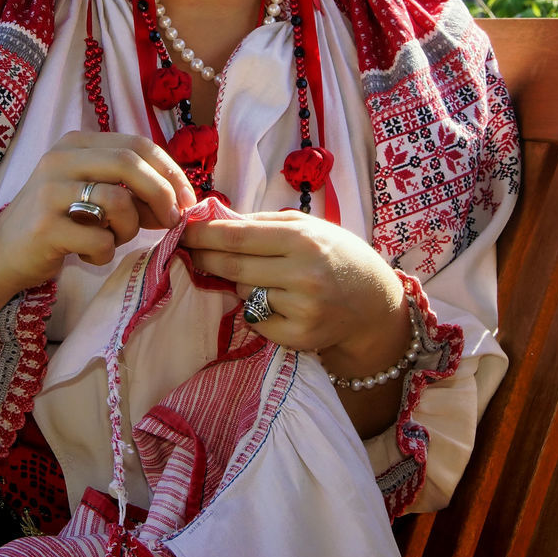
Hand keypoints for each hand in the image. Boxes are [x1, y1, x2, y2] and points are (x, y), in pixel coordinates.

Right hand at [0, 131, 197, 298]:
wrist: (2, 253)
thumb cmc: (56, 222)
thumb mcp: (92, 196)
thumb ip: (131, 192)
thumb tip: (181, 202)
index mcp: (76, 143)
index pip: (137, 144)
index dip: (170, 171)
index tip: (187, 199)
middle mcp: (60, 159)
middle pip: (130, 163)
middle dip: (162, 194)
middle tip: (172, 222)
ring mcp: (49, 191)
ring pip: (118, 203)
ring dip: (130, 229)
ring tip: (113, 239)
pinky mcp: (45, 227)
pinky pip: (100, 240)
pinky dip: (105, 254)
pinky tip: (88, 256)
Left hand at [180, 211, 409, 374]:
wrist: (375, 303)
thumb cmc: (338, 256)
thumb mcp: (310, 226)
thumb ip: (265, 223)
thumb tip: (218, 219)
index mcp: (303, 239)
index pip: (238, 236)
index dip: (204, 233)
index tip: (182, 229)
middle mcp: (302, 274)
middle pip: (232, 266)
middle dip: (204, 257)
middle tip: (187, 250)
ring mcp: (301, 309)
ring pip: (243, 292)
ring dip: (237, 282)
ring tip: (258, 275)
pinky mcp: (299, 337)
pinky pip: (256, 320)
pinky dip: (255, 309)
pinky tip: (274, 301)